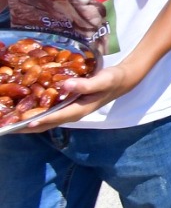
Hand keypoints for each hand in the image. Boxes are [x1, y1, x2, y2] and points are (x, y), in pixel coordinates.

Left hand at [19, 62, 134, 131]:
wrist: (122, 80)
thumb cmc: (112, 80)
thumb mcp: (102, 81)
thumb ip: (85, 85)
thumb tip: (66, 85)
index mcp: (80, 110)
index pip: (56, 117)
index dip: (40, 120)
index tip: (24, 123)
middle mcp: (73, 114)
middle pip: (46, 124)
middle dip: (27, 127)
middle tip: (8, 127)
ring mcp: (70, 111)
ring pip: (46, 121)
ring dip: (29, 123)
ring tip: (12, 122)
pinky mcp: (68, 106)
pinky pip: (49, 113)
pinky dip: (36, 114)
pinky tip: (26, 110)